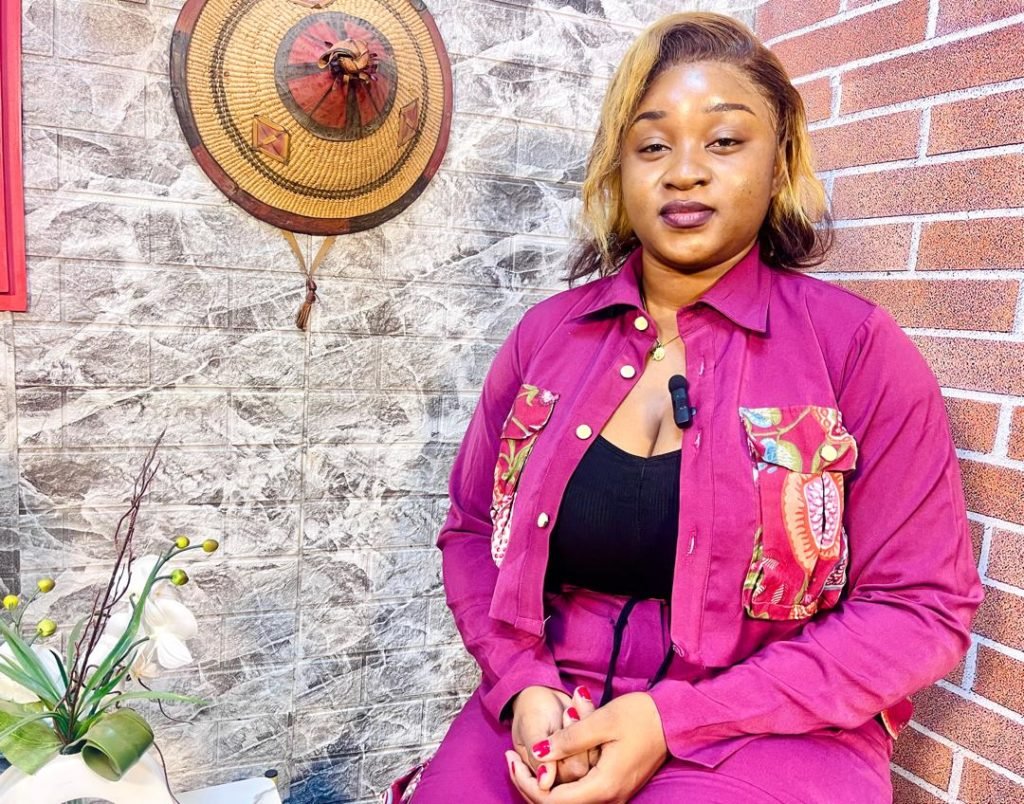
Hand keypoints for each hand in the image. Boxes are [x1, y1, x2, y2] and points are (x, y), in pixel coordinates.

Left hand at [505, 692, 668, 802]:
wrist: (674, 719)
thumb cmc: (640, 716)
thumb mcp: (601, 721)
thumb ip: (568, 740)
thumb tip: (537, 754)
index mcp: (604, 786)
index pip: (553, 801)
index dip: (526, 783)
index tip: (510, 759)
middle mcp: (610, 798)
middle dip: (529, 786)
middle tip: (510, 759)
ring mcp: (614, 795)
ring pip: (569, 801)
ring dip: (543, 784)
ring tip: (522, 759)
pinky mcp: (616, 787)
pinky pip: (580, 794)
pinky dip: (560, 781)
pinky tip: (547, 761)